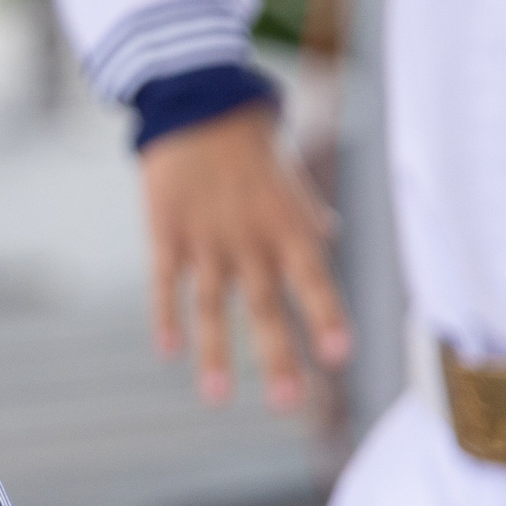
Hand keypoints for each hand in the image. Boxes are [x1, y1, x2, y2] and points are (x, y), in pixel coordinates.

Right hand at [139, 103, 352, 409]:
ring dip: (216, 353)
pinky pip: (166, 283)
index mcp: (290, 226)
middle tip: (289, 403)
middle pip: (266, 306)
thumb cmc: (251, 143)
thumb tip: (327, 239)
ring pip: (213, 305)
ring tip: (217, 398)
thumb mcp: (291, 181)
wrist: (195, 103)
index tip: (339, 356)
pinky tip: (168, 351)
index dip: (327, 318)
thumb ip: (308, 218)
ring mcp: (206, 238)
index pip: (315, 281)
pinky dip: (167, 316)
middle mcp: (251, 238)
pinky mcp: (167, 232)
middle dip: (278, 356)